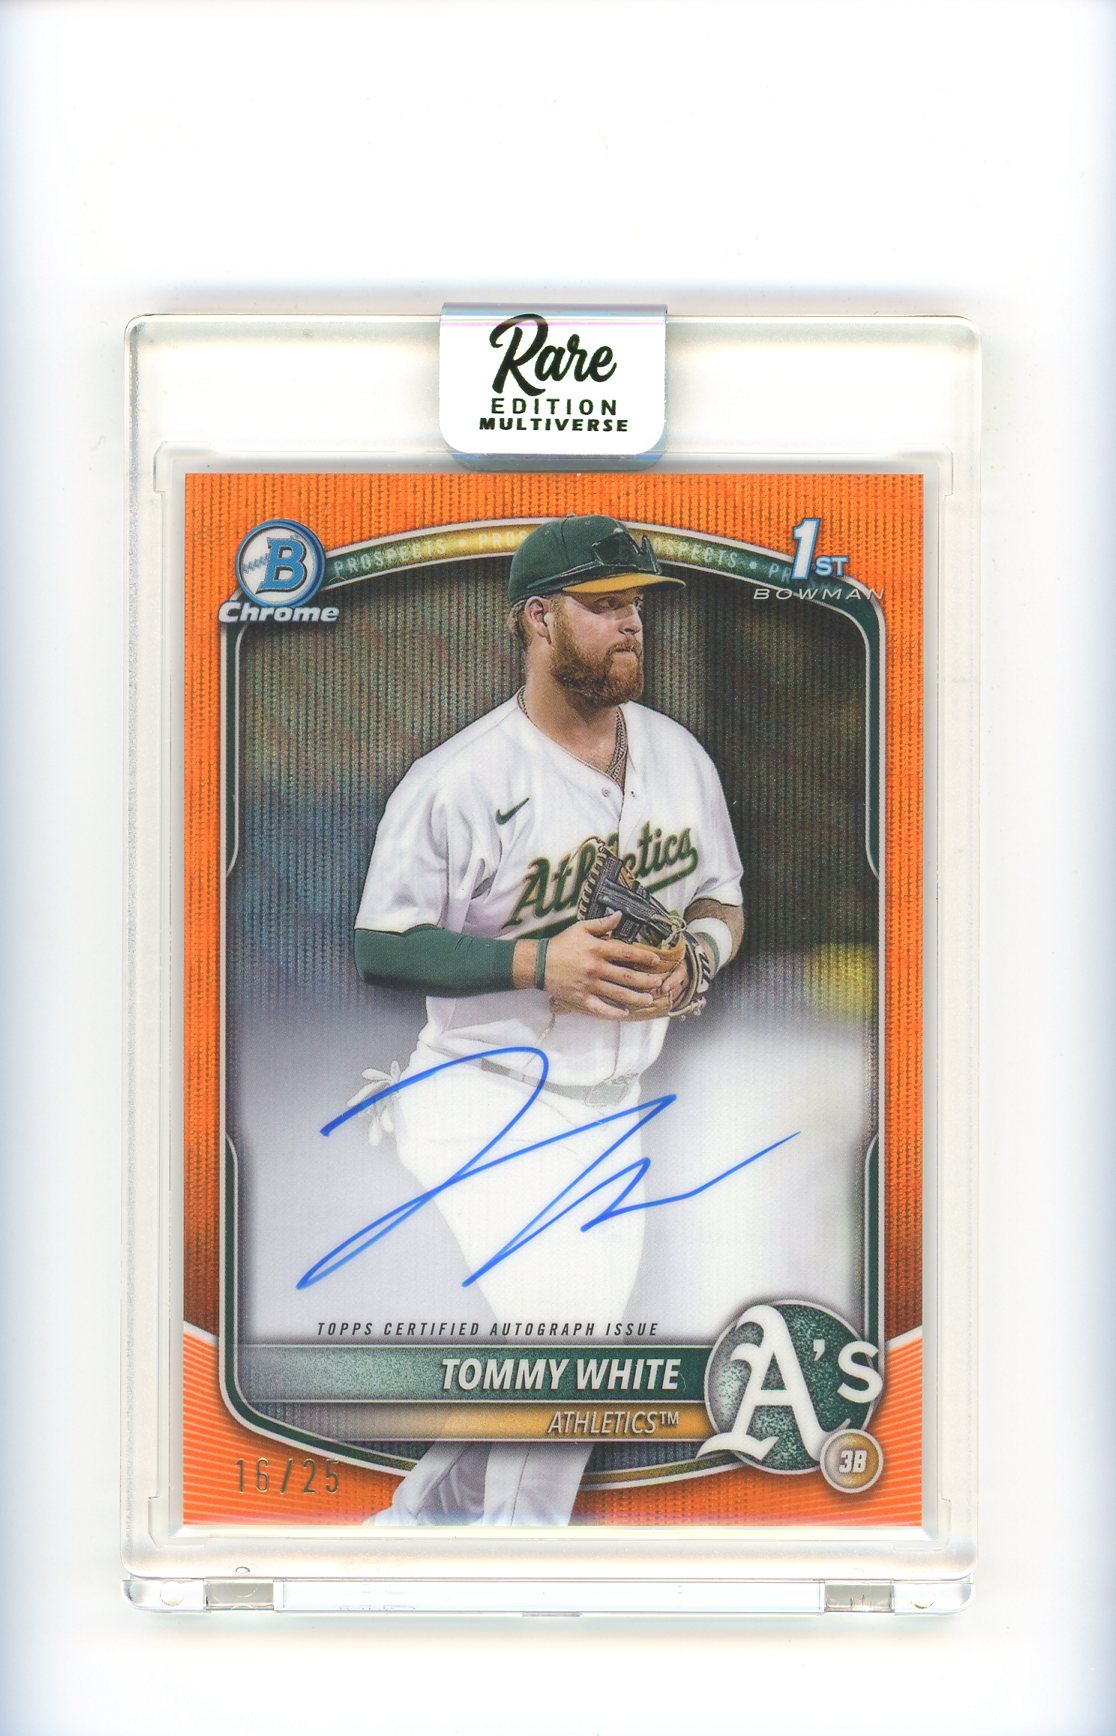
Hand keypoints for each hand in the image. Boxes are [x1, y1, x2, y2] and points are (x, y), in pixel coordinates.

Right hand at [544, 913, 670, 1019]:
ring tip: (649, 1000)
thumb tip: (619, 916)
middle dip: (646, 981)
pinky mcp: (581, 1000)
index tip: (656, 961)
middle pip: (627, 976)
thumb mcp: (580, 928)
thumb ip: (601, 924)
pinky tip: (625, 1013)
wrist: (539, 964)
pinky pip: (601, 1009)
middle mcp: (596, 968)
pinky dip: (614, 1012)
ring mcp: (589, 986)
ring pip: (618, 994)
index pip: (626, 953)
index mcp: (597, 949)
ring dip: (636, 998)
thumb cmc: (561, 944)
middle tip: (659, 983)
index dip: (643, 957)